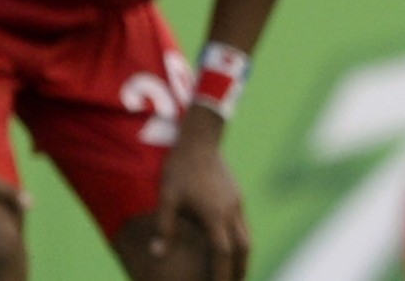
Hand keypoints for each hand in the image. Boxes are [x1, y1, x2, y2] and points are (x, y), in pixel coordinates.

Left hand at [151, 116, 250, 280]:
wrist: (199, 138)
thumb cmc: (180, 168)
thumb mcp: (167, 197)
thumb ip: (164, 227)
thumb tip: (157, 254)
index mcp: (215, 214)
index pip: (224, 253)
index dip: (223, 274)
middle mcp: (231, 210)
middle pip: (244, 248)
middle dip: (241, 270)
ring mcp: (236, 201)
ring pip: (246, 236)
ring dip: (242, 256)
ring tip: (235, 271)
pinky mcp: (236, 194)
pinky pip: (242, 224)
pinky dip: (239, 240)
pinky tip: (230, 245)